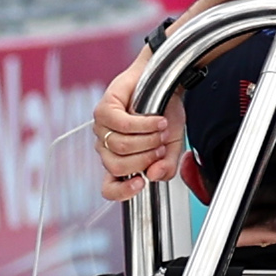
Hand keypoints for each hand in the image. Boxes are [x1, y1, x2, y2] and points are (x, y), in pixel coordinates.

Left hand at [91, 70, 179, 200]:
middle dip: (146, 158)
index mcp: (121, 161)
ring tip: (161, 129)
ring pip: (121, 147)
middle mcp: (108, 148)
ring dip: (148, 139)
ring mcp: (102, 130)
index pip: (109, 188)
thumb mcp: (173, 145)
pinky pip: (122, 124)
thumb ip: (167, 166)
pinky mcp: (103, 110)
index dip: (122, 192)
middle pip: (119, 168)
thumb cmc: (165, 113)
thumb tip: (154, 176)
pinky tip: (156, 120)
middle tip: (161, 146)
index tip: (141, 183)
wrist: (166, 84)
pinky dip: (144, 123)